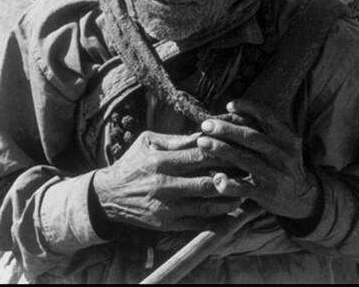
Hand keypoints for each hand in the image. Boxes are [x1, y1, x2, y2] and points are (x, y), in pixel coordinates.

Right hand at [91, 130, 242, 231]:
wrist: (109, 195)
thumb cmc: (132, 163)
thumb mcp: (147, 142)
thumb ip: (176, 139)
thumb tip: (203, 134)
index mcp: (161, 161)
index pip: (200, 156)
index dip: (223, 153)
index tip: (238, 150)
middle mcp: (165, 185)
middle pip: (209, 182)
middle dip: (232, 178)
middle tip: (249, 173)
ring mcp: (168, 207)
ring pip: (209, 205)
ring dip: (230, 200)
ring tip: (244, 193)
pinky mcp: (169, 224)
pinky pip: (201, 223)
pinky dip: (219, 218)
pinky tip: (230, 211)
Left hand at [197, 98, 322, 220]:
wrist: (303, 197)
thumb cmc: (281, 162)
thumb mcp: (281, 142)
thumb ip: (262, 128)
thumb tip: (229, 108)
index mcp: (286, 137)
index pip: (268, 116)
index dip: (248, 107)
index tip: (229, 105)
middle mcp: (282, 154)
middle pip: (251, 137)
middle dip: (226, 130)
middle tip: (205, 125)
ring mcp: (274, 174)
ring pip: (245, 159)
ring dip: (221, 150)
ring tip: (201, 142)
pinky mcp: (265, 193)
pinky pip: (244, 187)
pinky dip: (229, 183)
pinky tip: (216, 178)